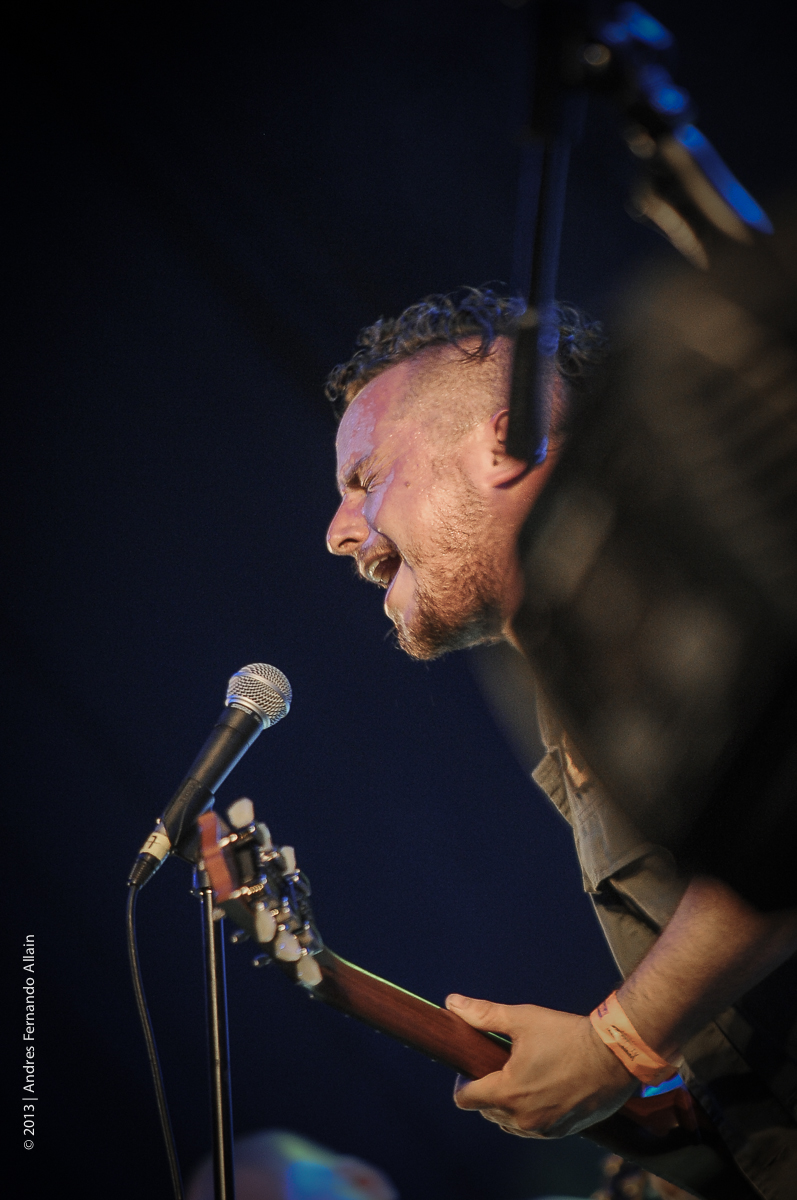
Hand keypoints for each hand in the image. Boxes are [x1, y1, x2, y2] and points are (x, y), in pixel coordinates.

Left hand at [446, 994, 637, 1137]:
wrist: (615, 1055)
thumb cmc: (567, 1035)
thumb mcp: (522, 1020)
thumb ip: (484, 1014)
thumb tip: (452, 1002)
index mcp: (508, 1092)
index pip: (466, 1099)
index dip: (462, 1083)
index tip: (470, 1067)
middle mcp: (523, 1118)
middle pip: (487, 1112)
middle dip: (486, 1091)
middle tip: (498, 1066)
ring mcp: (544, 1129)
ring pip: (509, 1123)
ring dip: (507, 1105)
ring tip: (520, 1077)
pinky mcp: (562, 1132)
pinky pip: (533, 1129)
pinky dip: (529, 1113)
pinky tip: (540, 1090)